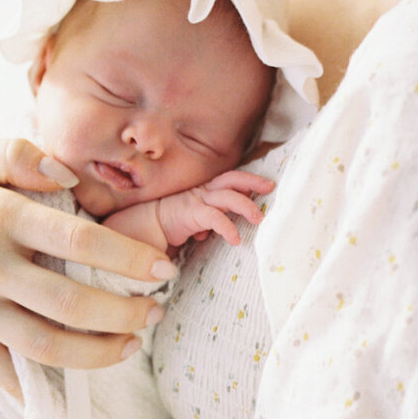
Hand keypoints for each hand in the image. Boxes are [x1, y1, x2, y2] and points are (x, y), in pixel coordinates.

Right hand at [0, 140, 175, 394]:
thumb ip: (17, 155)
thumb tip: (67, 174)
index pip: (77, 239)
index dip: (127, 258)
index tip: (162, 268)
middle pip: (72, 302)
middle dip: (126, 312)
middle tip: (156, 310)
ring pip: (48, 346)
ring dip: (100, 353)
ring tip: (131, 344)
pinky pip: (7, 375)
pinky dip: (44, 390)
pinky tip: (79, 384)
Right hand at [154, 169, 274, 249]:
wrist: (146, 225)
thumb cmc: (172, 222)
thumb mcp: (197, 218)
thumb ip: (213, 218)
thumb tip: (229, 228)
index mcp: (205, 190)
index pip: (230, 179)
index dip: (248, 180)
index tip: (265, 185)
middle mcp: (203, 191)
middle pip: (232, 179)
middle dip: (253, 181)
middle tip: (270, 187)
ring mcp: (197, 200)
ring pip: (227, 196)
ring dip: (246, 206)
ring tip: (259, 219)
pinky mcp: (191, 213)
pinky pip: (214, 218)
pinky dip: (228, 228)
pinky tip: (236, 239)